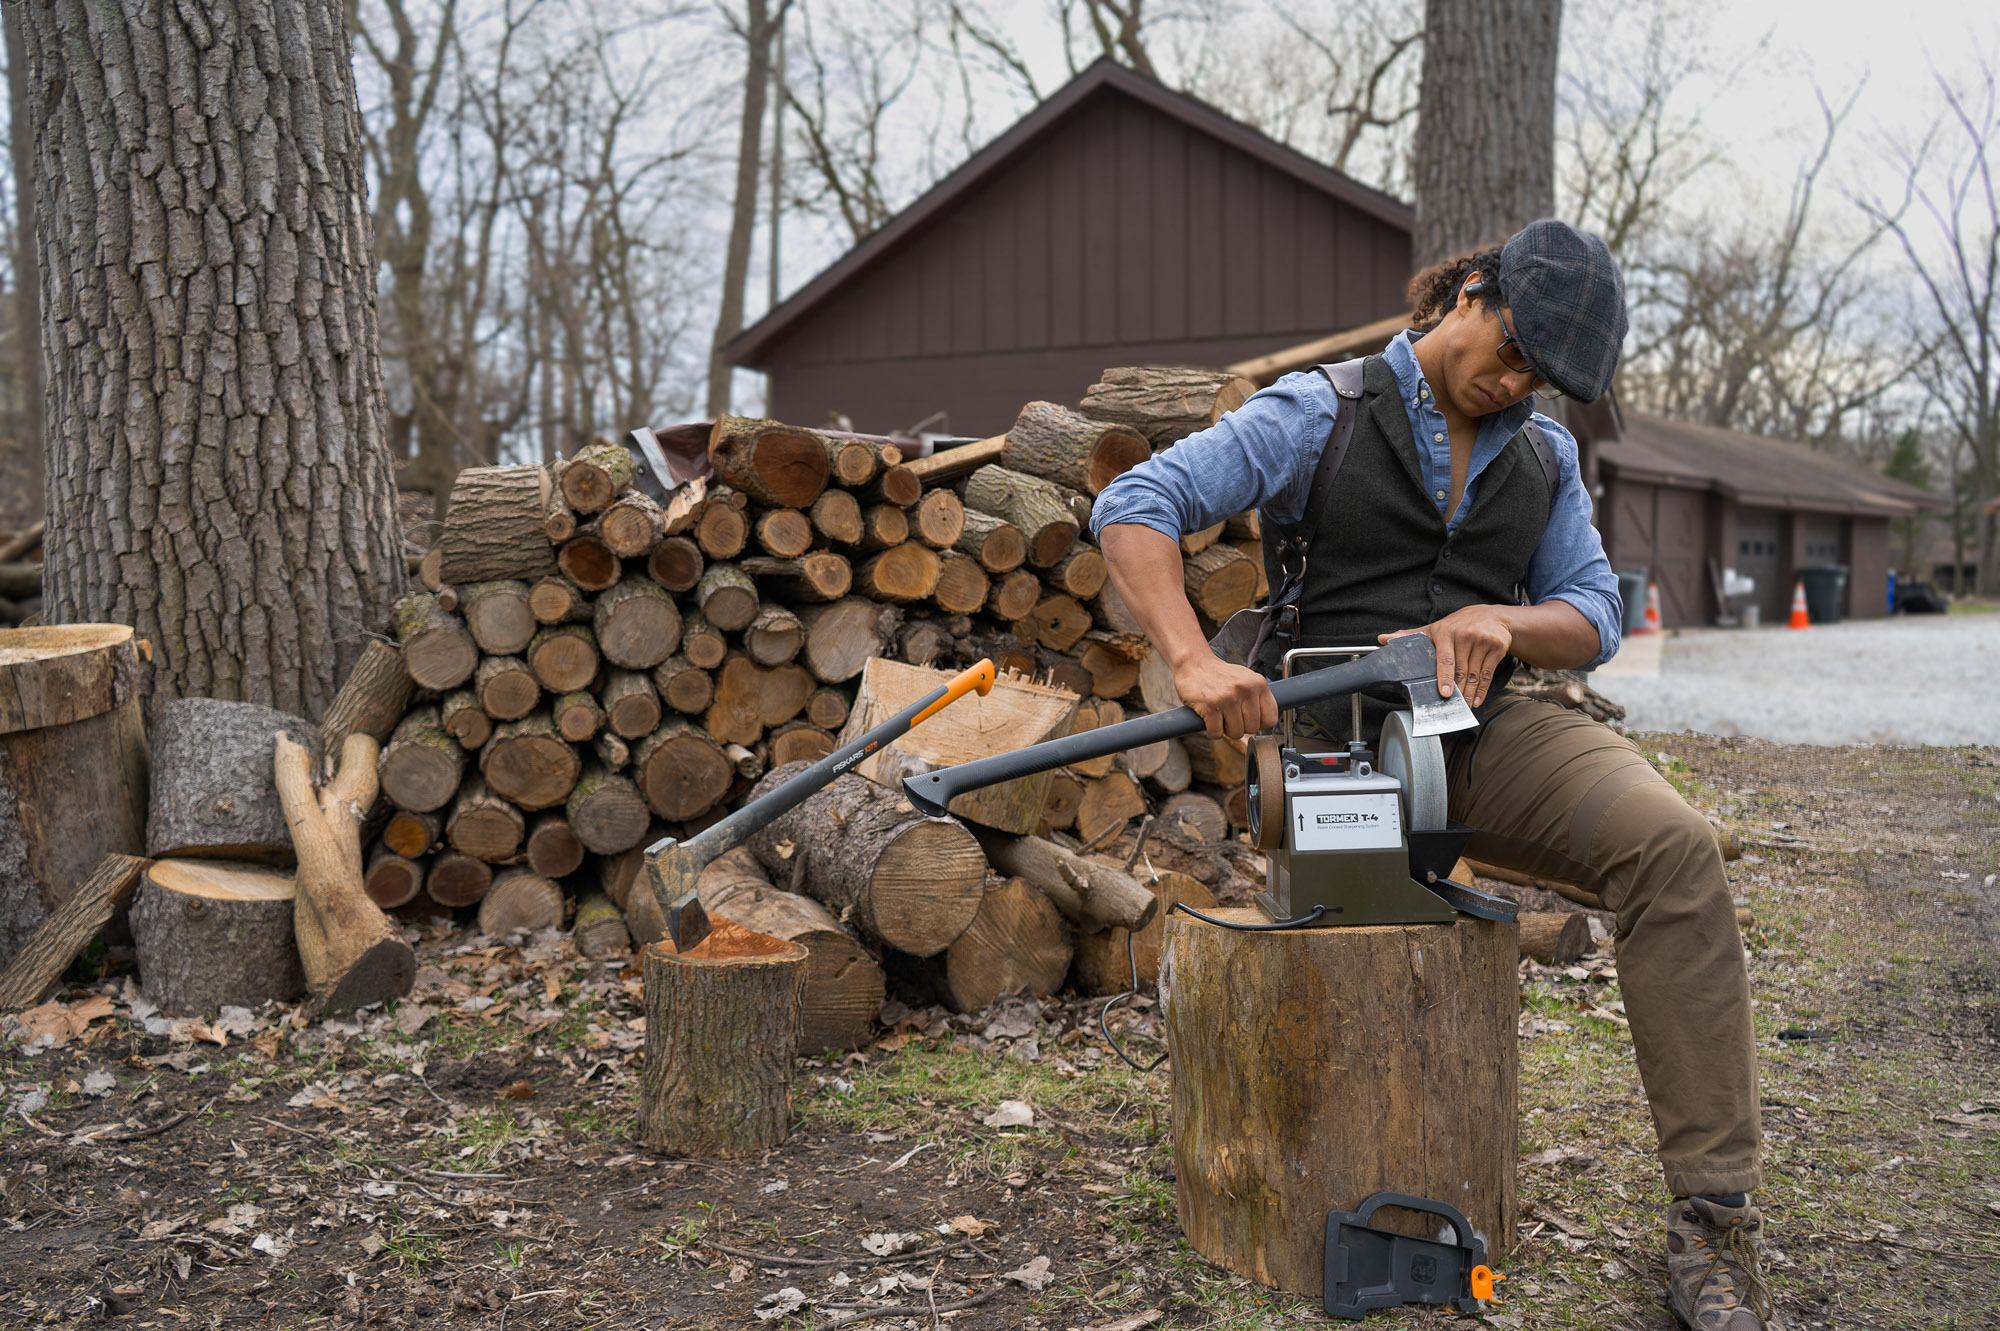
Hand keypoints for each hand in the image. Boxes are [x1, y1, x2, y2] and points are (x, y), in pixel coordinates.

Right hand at [1171, 652, 1278, 739]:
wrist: (1193, 664)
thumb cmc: (1219, 676)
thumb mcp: (1246, 680)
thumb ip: (1258, 698)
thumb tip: (1266, 723)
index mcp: (1258, 684)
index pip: (1270, 719)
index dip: (1259, 724)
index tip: (1249, 720)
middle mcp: (1245, 689)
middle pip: (1252, 729)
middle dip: (1240, 727)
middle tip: (1230, 716)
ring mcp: (1228, 698)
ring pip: (1236, 733)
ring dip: (1225, 729)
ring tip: (1219, 715)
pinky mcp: (1210, 705)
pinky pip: (1216, 733)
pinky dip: (1212, 730)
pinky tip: (1209, 717)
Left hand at [1379, 605, 1514, 706]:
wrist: (1491, 616)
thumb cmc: (1458, 625)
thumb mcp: (1434, 628)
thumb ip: (1410, 636)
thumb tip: (1382, 639)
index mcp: (1446, 632)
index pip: (1444, 659)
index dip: (1444, 677)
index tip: (1443, 693)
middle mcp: (1465, 635)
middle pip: (1461, 671)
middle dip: (1457, 692)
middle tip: (1452, 706)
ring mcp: (1483, 641)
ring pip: (1474, 675)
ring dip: (1469, 694)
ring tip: (1464, 706)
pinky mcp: (1497, 647)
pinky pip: (1488, 673)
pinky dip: (1482, 689)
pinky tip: (1477, 699)